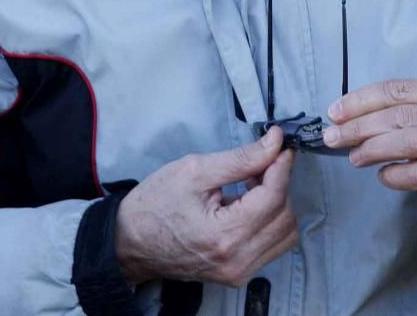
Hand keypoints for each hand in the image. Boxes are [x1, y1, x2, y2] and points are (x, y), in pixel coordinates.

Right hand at [115, 128, 297, 286]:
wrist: (131, 241)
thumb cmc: (155, 205)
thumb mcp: (194, 171)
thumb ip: (240, 158)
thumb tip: (274, 143)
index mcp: (223, 235)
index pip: (273, 197)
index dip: (281, 167)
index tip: (280, 146)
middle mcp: (236, 260)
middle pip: (285, 216)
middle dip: (278, 185)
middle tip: (257, 165)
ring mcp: (239, 272)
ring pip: (286, 233)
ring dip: (277, 204)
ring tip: (251, 186)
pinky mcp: (239, 273)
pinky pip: (274, 245)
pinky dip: (270, 221)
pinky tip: (248, 205)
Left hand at [323, 78, 416, 229]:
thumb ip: (409, 111)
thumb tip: (352, 114)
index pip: (400, 90)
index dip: (362, 100)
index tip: (335, 112)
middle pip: (401, 115)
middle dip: (360, 125)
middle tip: (334, 136)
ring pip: (409, 141)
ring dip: (373, 148)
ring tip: (354, 156)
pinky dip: (395, 174)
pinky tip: (383, 175)